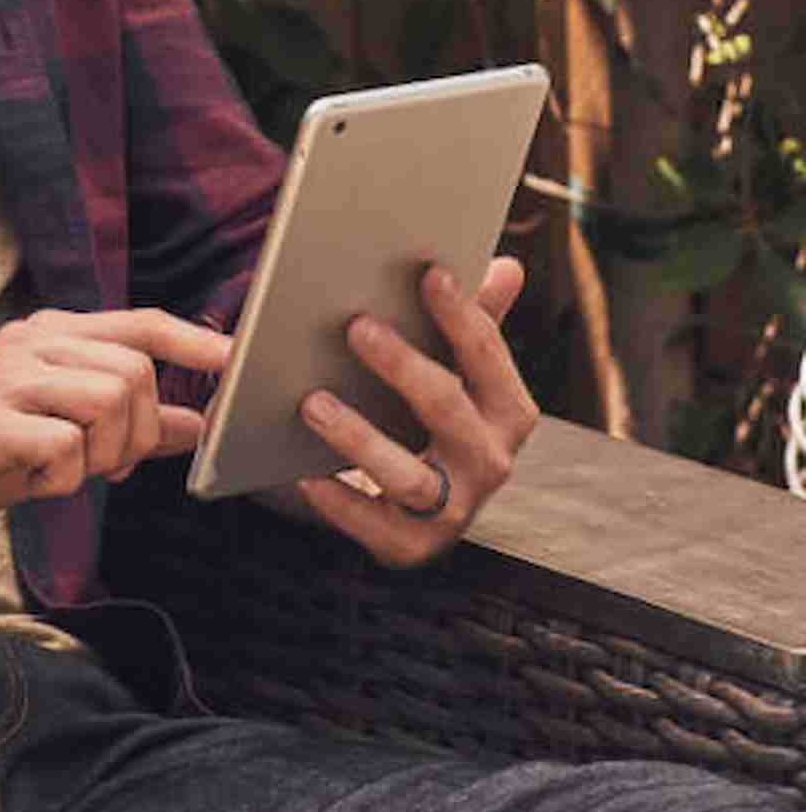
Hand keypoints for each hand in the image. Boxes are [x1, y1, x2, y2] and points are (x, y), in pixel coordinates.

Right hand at [0, 308, 230, 551]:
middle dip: (140, 432)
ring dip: (105, 455)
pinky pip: (66, 447)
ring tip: (69, 473)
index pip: (139, 323)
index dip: (193, 342)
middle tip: (110, 466)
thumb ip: (127, 426)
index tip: (236, 361)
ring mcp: (6, 376)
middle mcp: (29, 342)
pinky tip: (32, 483)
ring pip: (108, 399)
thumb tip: (197, 427)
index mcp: (49, 335)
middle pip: (134, 370)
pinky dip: (63, 481)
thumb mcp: (61, 435)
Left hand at [292, 256, 537, 567]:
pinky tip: (304, 474)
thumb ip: (475, 319)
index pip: (487, 354)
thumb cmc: (432, 412)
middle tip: (356, 326)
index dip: (460, 312)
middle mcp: (490, 462)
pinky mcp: (411, 545)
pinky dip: (339, 502)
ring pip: (412, 478)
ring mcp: (454, 510)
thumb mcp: (455, 368)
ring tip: (312, 402)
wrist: (418, 504)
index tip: (428, 271)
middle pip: (448, 410)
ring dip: (360, 439)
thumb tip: (507, 266)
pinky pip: (375, 526)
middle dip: (403, 367)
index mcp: (508, 411)